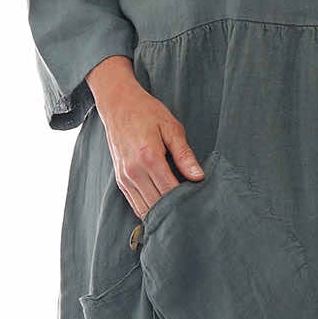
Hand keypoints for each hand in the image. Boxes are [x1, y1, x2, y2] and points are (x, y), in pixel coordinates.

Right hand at [85, 57, 205, 218]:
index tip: (199, 201)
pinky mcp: (120, 180)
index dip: (186, 200)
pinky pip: (135, 205)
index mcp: (149, 157)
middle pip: (158, 203)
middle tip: (193, 210)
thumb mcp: (171, 128)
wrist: (118, 104)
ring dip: (162, 213)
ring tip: (179, 213)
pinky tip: (163, 210)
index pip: (170, 190)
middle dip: (176, 209)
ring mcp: (124, 177)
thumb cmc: (146, 113)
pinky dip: (149, 211)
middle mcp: (134, 171)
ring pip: (145, 209)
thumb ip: (185, 155)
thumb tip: (199, 177)